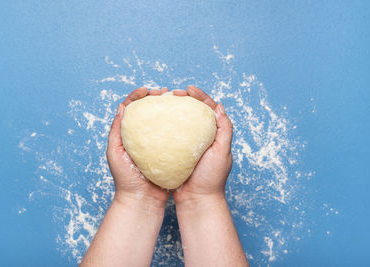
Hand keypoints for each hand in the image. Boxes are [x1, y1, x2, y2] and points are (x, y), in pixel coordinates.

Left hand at [106, 87, 169, 208]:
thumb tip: (122, 107)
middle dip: (155, 97)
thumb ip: (116, 131)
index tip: (148, 90)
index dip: (138, 96)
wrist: (142, 200)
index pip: (131, 108)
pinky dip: (177, 123)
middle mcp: (141, 136)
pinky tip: (184, 118)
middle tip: (164, 92)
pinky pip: (172, 133)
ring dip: (167, 107)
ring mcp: (155, 143)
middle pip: (147, 110)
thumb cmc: (125, 179)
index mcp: (127, 134)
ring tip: (175, 99)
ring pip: (161, 120)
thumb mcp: (115, 153)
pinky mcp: (167, 151)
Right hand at [172, 86, 232, 204]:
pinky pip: (171, 133)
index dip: (200, 96)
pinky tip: (156, 120)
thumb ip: (225, 130)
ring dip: (174, 109)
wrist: (197, 200)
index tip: (188, 89)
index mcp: (215, 134)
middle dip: (185, 98)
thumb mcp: (223, 152)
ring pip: (181, 120)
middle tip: (172, 93)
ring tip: (163, 101)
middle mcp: (203, 136)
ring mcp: (189, 144)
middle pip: (194, 111)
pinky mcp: (177, 151)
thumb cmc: (211, 178)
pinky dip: (165, 124)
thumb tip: (220, 106)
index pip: (209, 108)